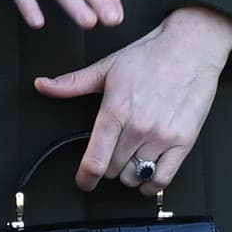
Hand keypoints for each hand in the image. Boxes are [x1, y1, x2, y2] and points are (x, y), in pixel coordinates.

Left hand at [34, 4, 231, 194]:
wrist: (190, 48)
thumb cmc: (149, 55)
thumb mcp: (106, 67)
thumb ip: (73, 83)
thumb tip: (42, 85)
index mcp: (115, 110)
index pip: (95, 159)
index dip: (85, 177)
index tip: (83, 181)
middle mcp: (138, 127)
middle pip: (113, 170)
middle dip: (107, 166)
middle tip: (109, 154)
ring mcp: (162, 137)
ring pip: (136, 176)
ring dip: (128, 173)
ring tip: (128, 159)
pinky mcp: (184, 142)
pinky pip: (164, 179)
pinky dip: (152, 183)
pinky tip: (148, 174)